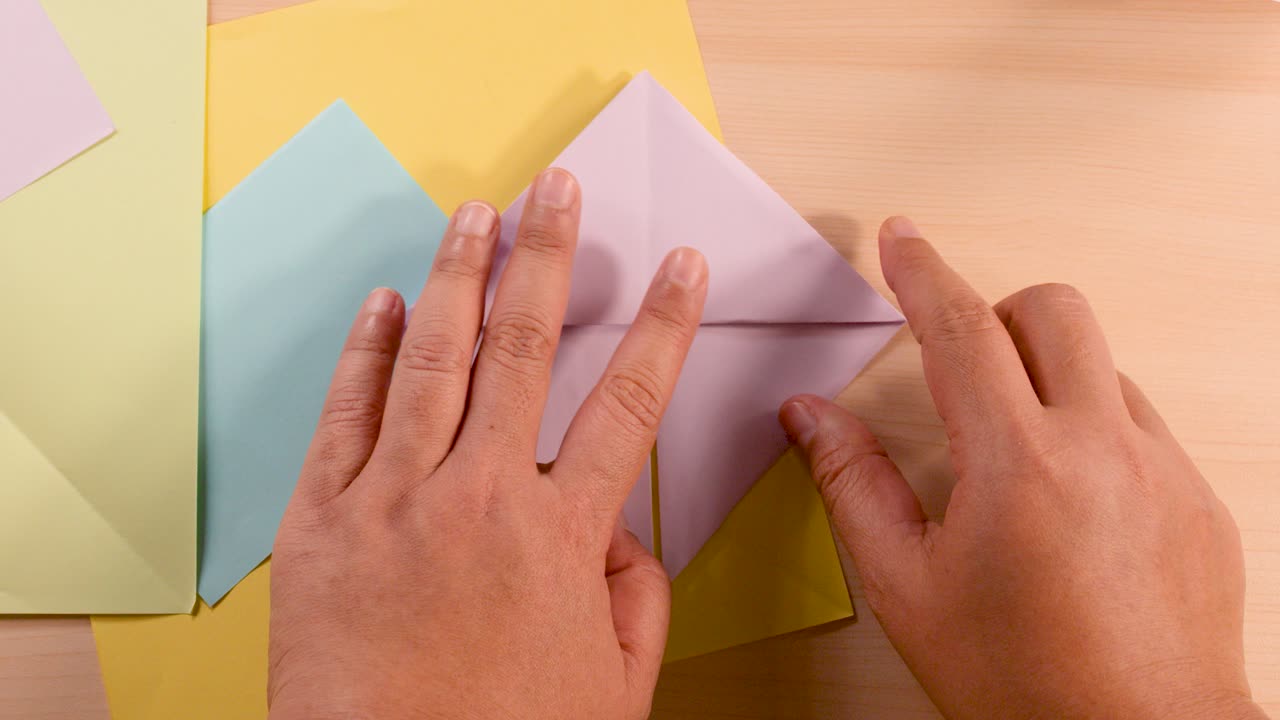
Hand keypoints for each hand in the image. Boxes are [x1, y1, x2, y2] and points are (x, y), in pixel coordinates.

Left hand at [267, 168, 707, 719]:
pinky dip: (366, 352)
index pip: (629, 404)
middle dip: (549, 257)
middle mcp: (479, 499)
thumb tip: (626, 533)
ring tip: (475, 215)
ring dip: (459, 276)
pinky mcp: (321, 521)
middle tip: (559, 192)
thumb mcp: (613, 688)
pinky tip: (384, 304)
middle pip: (526, 349)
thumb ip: (638, 598)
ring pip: (434, 359)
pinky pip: (347, 414)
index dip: (664, 327)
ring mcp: (393, 501)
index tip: (681, 270)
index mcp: (560, 537)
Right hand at [780, 217, 1265, 719]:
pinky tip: (1068, 500)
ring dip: (1048, 377)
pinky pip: (1142, 423)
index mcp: (1018, 464)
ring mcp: (1162, 469)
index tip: (901, 240)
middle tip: (962, 360)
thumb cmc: (1026, 684)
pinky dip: (1093, 429)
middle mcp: (1102, 448)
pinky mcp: (1196, 500)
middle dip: (998, 311)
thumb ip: (852, 484)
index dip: (921, 272)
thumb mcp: (907, 586)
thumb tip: (811, 418)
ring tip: (1013, 454)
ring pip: (1102, 364)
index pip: (961, 327)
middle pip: (1054, 309)